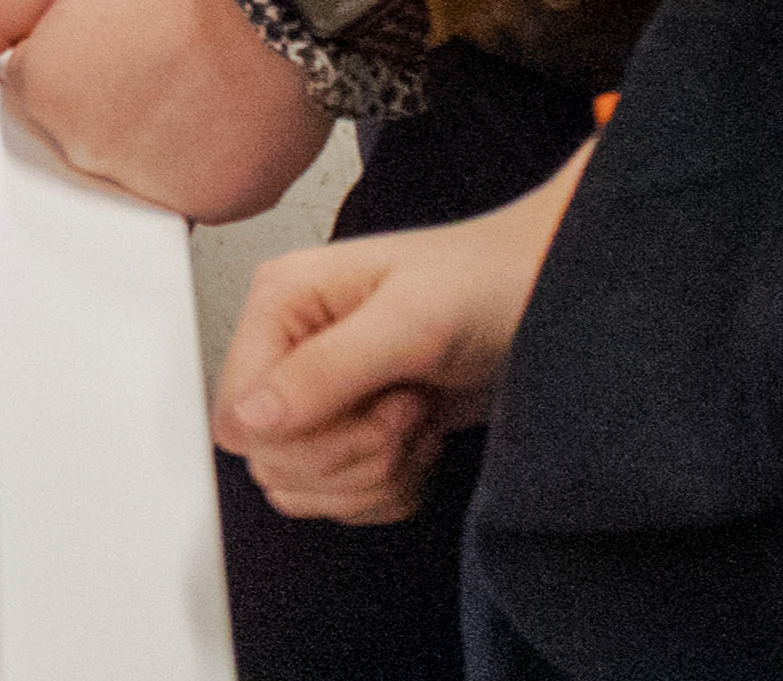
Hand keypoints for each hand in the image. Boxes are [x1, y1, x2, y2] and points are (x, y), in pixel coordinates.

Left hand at [0, 0, 333, 220]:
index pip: (38, 104)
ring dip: (156, 145)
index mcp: (43, 93)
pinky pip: (192, 198)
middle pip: (82, 145)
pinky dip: (204, 169)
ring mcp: (143, 186)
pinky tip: (218, 118)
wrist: (281, 2)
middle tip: (156, 66)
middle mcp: (85, 150)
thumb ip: (1, 15)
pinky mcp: (203, 206)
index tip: (111, 55)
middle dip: (113, 110)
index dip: (77, 73)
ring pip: (137, 177)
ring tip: (190, 89)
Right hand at [211, 142, 588, 522]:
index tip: (368, 405)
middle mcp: (289, 349)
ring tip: (417, 415)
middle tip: (405, 407)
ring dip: (378, 474)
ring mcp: (320, 393)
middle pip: (274, 462)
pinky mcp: (351, 430)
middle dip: (354, 455)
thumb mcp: (410, 322)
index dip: (302, 437)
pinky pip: (342, 499)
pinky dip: (393, 488)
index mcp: (280, 304)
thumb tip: (251, 417)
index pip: (239, 416)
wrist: (544, 298)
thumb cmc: (485, 283)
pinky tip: (423, 437)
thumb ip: (326, 369)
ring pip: (307, 489)